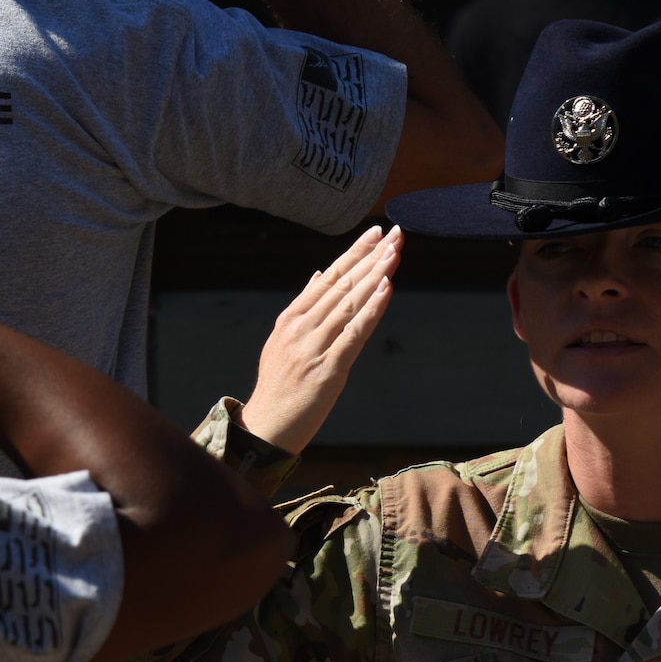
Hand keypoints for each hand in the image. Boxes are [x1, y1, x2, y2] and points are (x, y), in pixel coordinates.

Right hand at [237, 226, 400, 454]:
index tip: (375, 234)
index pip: (328, 278)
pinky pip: (354, 333)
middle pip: (341, 285)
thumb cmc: (278, 387)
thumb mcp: (282, 341)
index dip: (353, 254)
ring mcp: (313, 348)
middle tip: (394, 234)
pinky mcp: (328, 369)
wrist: (266, 428)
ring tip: (394, 252)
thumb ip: (303, 307)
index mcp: (290, 319)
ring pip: (349, 303)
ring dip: (375, 275)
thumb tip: (319, 274)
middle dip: (370, 257)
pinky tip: (386, 288)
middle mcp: (300, 328)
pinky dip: (371, 308)